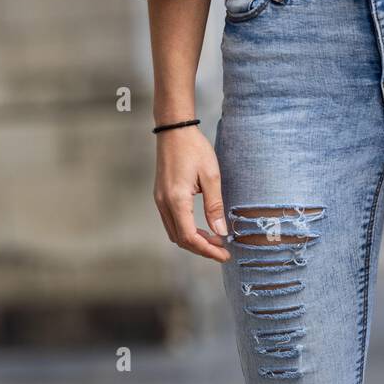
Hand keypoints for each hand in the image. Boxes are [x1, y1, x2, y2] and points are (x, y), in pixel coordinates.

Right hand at [153, 127, 229, 262]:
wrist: (174, 130)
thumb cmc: (194, 148)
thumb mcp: (211, 176)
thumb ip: (215, 206)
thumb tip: (220, 232)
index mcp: (177, 200)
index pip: (190, 237)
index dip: (207, 250)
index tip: (224, 253)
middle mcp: (164, 203)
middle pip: (181, 240)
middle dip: (202, 249)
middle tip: (222, 250)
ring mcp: (160, 201)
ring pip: (175, 234)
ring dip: (194, 241)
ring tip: (215, 240)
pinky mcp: (161, 197)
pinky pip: (172, 223)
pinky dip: (187, 231)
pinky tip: (202, 229)